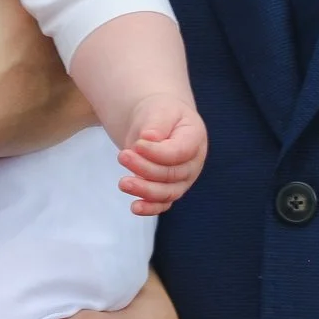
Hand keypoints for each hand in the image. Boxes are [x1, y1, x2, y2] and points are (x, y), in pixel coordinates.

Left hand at [118, 97, 207, 213]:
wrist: (158, 123)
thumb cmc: (161, 114)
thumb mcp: (160, 110)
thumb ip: (157, 124)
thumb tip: (149, 138)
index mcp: (195, 138)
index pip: (180, 152)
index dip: (157, 152)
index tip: (137, 144)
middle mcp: (193, 163)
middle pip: (171, 174)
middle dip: (145, 168)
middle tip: (123, 156)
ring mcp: (183, 180)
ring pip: (166, 192)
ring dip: (144, 190)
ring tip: (123, 183)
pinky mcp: (170, 190)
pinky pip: (162, 204)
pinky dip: (149, 208)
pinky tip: (135, 207)